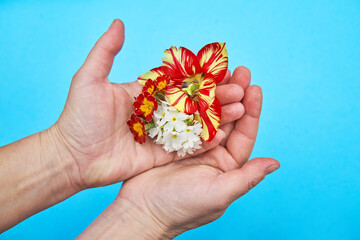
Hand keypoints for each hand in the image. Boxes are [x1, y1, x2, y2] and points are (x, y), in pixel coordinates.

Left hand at [51, 19, 244, 188]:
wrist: (73, 157)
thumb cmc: (78, 117)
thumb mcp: (89, 79)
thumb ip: (106, 51)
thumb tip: (119, 22)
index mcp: (146, 92)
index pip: (180, 81)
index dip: (202, 76)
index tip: (225, 69)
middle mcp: (157, 112)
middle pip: (193, 102)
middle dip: (217, 97)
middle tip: (240, 91)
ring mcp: (161, 134)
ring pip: (194, 124)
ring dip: (217, 117)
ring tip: (241, 110)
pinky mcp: (162, 155)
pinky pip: (187, 147)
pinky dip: (205, 142)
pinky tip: (224, 135)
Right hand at [112, 67, 279, 237]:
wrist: (141, 210)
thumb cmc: (181, 207)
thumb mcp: (218, 193)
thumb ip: (246, 178)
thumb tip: (275, 163)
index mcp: (227, 165)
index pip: (244, 134)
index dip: (251, 111)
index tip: (254, 87)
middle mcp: (212, 152)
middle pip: (227, 119)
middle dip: (234, 94)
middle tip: (239, 69)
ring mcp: (191, 144)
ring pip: (207, 113)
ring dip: (214, 92)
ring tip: (219, 70)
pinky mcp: (172, 138)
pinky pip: (185, 115)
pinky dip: (189, 99)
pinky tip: (193, 82)